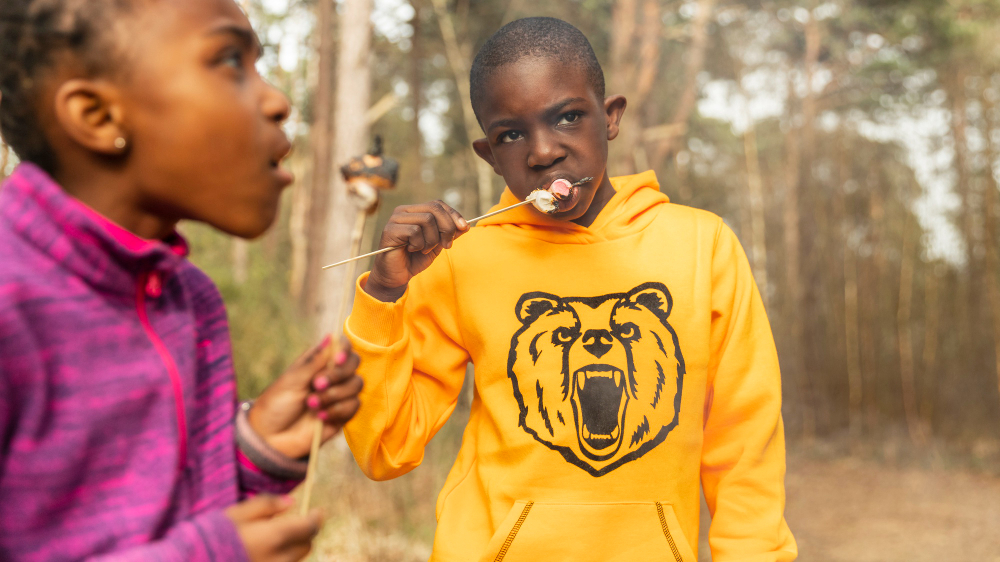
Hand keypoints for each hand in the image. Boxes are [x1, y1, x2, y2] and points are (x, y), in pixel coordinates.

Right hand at [226, 495, 322, 561]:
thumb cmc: (211, 536)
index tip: (318, 511)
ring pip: (294, 560)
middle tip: (297, 522)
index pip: (309, 528)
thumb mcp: (236, 514)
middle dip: (305, 533)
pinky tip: (268, 551)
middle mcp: (278, 559)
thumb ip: (266, 506)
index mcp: (274, 537)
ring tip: (278, 537)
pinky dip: (281, 559)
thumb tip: (290, 502)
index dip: (316, 518)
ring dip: (293, 548)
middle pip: (306, 546)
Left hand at [248, 338, 362, 458]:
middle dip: (338, 374)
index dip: (344, 350)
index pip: (343, 346)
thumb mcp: (293, 380)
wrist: (271, 438)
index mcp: (318, 361)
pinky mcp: (343, 414)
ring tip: (311, 404)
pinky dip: (337, 410)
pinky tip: (320, 417)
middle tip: (316, 385)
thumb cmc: (276, 404)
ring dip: (334, 395)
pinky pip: (354, 406)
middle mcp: (332, 375)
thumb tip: (331, 335)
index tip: (337, 360)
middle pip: (354, 364)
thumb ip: (316, 361)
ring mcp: (338, 394)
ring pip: (356, 385)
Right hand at [365, 200, 468, 301]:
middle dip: (447, 228)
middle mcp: (404, 211)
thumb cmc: (415, 259)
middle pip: (434, 209)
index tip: (465, 228)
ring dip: (432, 239)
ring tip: (425, 249)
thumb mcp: (437, 245)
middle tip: (447, 245)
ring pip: (427, 220)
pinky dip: (419, 243)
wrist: (396, 276)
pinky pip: (415, 231)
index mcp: (415, 211)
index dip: (453, 215)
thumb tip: (466, 225)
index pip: (438, 204)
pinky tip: (412, 250)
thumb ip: (449, 234)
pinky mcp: (390, 230)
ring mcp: (396, 219)